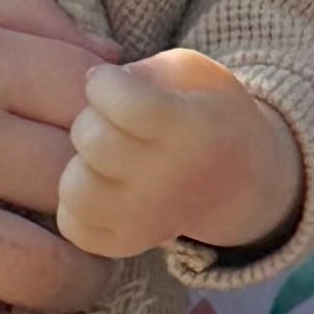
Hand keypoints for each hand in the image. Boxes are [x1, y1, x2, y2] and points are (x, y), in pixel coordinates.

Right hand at [0, 0, 113, 313]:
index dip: (122, 127)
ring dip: (81, 281)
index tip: (115, 144)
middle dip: (113, 206)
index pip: (104, 105)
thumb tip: (113, 55)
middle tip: (109, 218)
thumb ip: (14, 9)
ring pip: (55, 276)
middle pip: (94, 192)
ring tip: (71, 274)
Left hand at [58, 50, 302, 264]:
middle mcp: (169, 180)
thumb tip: (95, 86)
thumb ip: (148, 69)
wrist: (240, 181)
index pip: (122, 102)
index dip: (103, 82)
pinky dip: (75, 205)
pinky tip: (99, 186)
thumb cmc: (208, 114)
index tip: (112, 82)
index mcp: (192, 130)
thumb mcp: (196, 73)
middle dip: (91, 119)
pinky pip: (73, 227)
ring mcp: (147, 219)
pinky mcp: (128, 244)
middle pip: (93, 142)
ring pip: (75, 190)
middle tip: (110, 120)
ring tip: (101, 157)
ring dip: (79, 163)